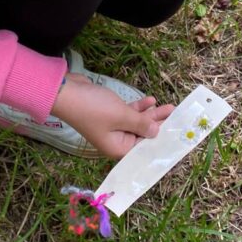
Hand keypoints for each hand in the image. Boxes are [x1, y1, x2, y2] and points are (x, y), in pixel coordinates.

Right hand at [52, 74, 174, 158]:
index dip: (159, 141)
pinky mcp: (109, 113)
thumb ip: (141, 124)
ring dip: (151, 114)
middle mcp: (116, 140)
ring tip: (168, 106)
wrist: (66, 92)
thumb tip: (156, 132)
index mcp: (118, 148)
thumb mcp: (121, 116)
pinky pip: (128, 113)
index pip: (144, 149)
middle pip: (142, 135)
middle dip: (158, 124)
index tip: (175, 134)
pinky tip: (150, 100)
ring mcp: (112, 126)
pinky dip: (139, 107)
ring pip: (136, 122)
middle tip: (175, 115)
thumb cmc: (93, 108)